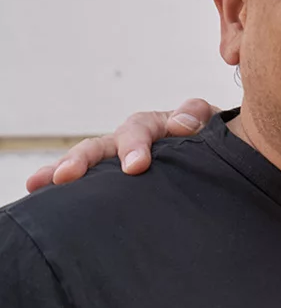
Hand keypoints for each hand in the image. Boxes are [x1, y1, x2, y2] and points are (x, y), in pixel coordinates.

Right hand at [24, 99, 218, 192]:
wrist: (215, 155)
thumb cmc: (210, 138)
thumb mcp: (211, 123)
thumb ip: (197, 115)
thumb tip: (181, 124)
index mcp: (154, 125)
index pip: (140, 130)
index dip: (135, 146)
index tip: (136, 166)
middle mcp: (129, 140)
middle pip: (101, 145)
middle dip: (84, 159)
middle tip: (67, 176)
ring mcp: (117, 159)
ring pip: (87, 160)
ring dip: (63, 169)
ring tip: (38, 182)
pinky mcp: (112, 178)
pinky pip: (86, 180)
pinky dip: (60, 183)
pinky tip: (37, 192)